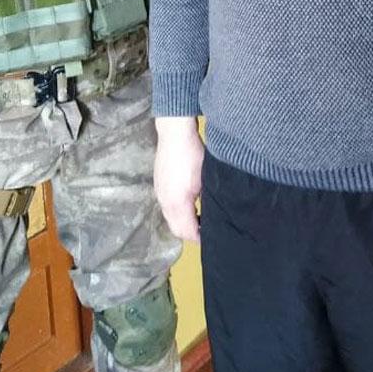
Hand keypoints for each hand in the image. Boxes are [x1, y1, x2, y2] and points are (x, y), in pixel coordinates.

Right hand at [154, 115, 203, 240]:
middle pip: (176, 229)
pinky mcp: (158, 186)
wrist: (174, 133)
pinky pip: (166, 208)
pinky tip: (190, 205)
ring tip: (200, 218)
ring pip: (170, 219)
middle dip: (191, 233)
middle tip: (207, 231)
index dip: (200, 238)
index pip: (187, 231)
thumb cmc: (192, 154)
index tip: (212, 238)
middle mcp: (165, 202)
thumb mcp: (206, 180)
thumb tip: (214, 216)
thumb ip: (207, 202)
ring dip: (184, 222)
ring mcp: (159, 194)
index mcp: (177, 203)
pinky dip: (177, 213)